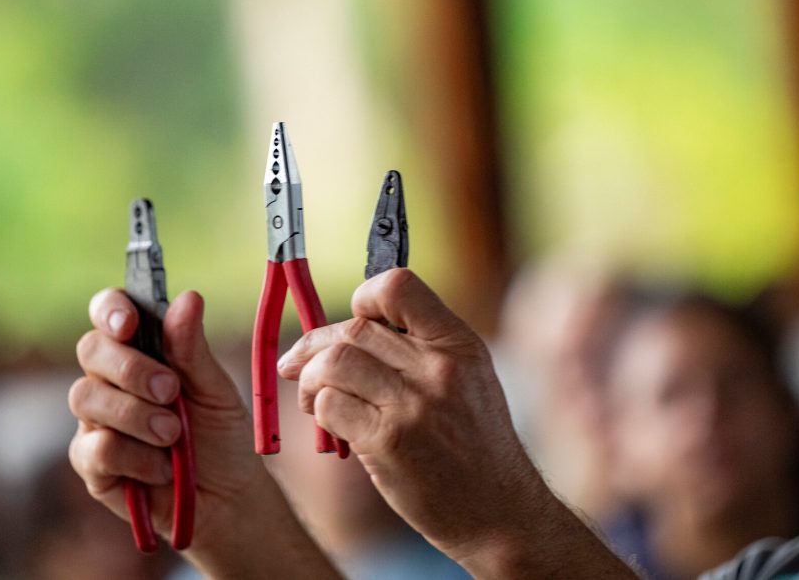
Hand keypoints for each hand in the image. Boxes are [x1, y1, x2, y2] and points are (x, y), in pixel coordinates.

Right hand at [68, 288, 339, 577]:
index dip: (111, 309)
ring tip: (174, 435)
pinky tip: (162, 468)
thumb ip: (194, 349)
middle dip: (131, 368)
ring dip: (135, 415)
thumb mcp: (216, 390)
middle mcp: (111, 379)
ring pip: (87, 397)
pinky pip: (95, 448)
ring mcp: (96, 420)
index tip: (130, 323)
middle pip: (91, 350)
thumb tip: (188, 298)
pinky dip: (134, 457)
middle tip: (171, 390)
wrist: (228, 498)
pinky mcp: (92, 464)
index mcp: (142, 348)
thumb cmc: (221, 436)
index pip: (109, 311)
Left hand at [278, 269, 633, 577]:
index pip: (399, 286)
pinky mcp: (389, 442)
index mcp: (459, 344)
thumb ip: (420, 345)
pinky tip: (328, 422)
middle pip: (353, 329)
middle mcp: (439, 368)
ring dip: (309, 378)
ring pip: (333, 363)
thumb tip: (349, 325)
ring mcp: (414, 405)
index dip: (364, 297)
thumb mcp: (467, 378)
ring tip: (312, 396)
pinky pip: (330, 405)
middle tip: (300, 364)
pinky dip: (319, 410)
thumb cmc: (473, 444)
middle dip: (315, 345)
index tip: (351, 317)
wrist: (498, 512)